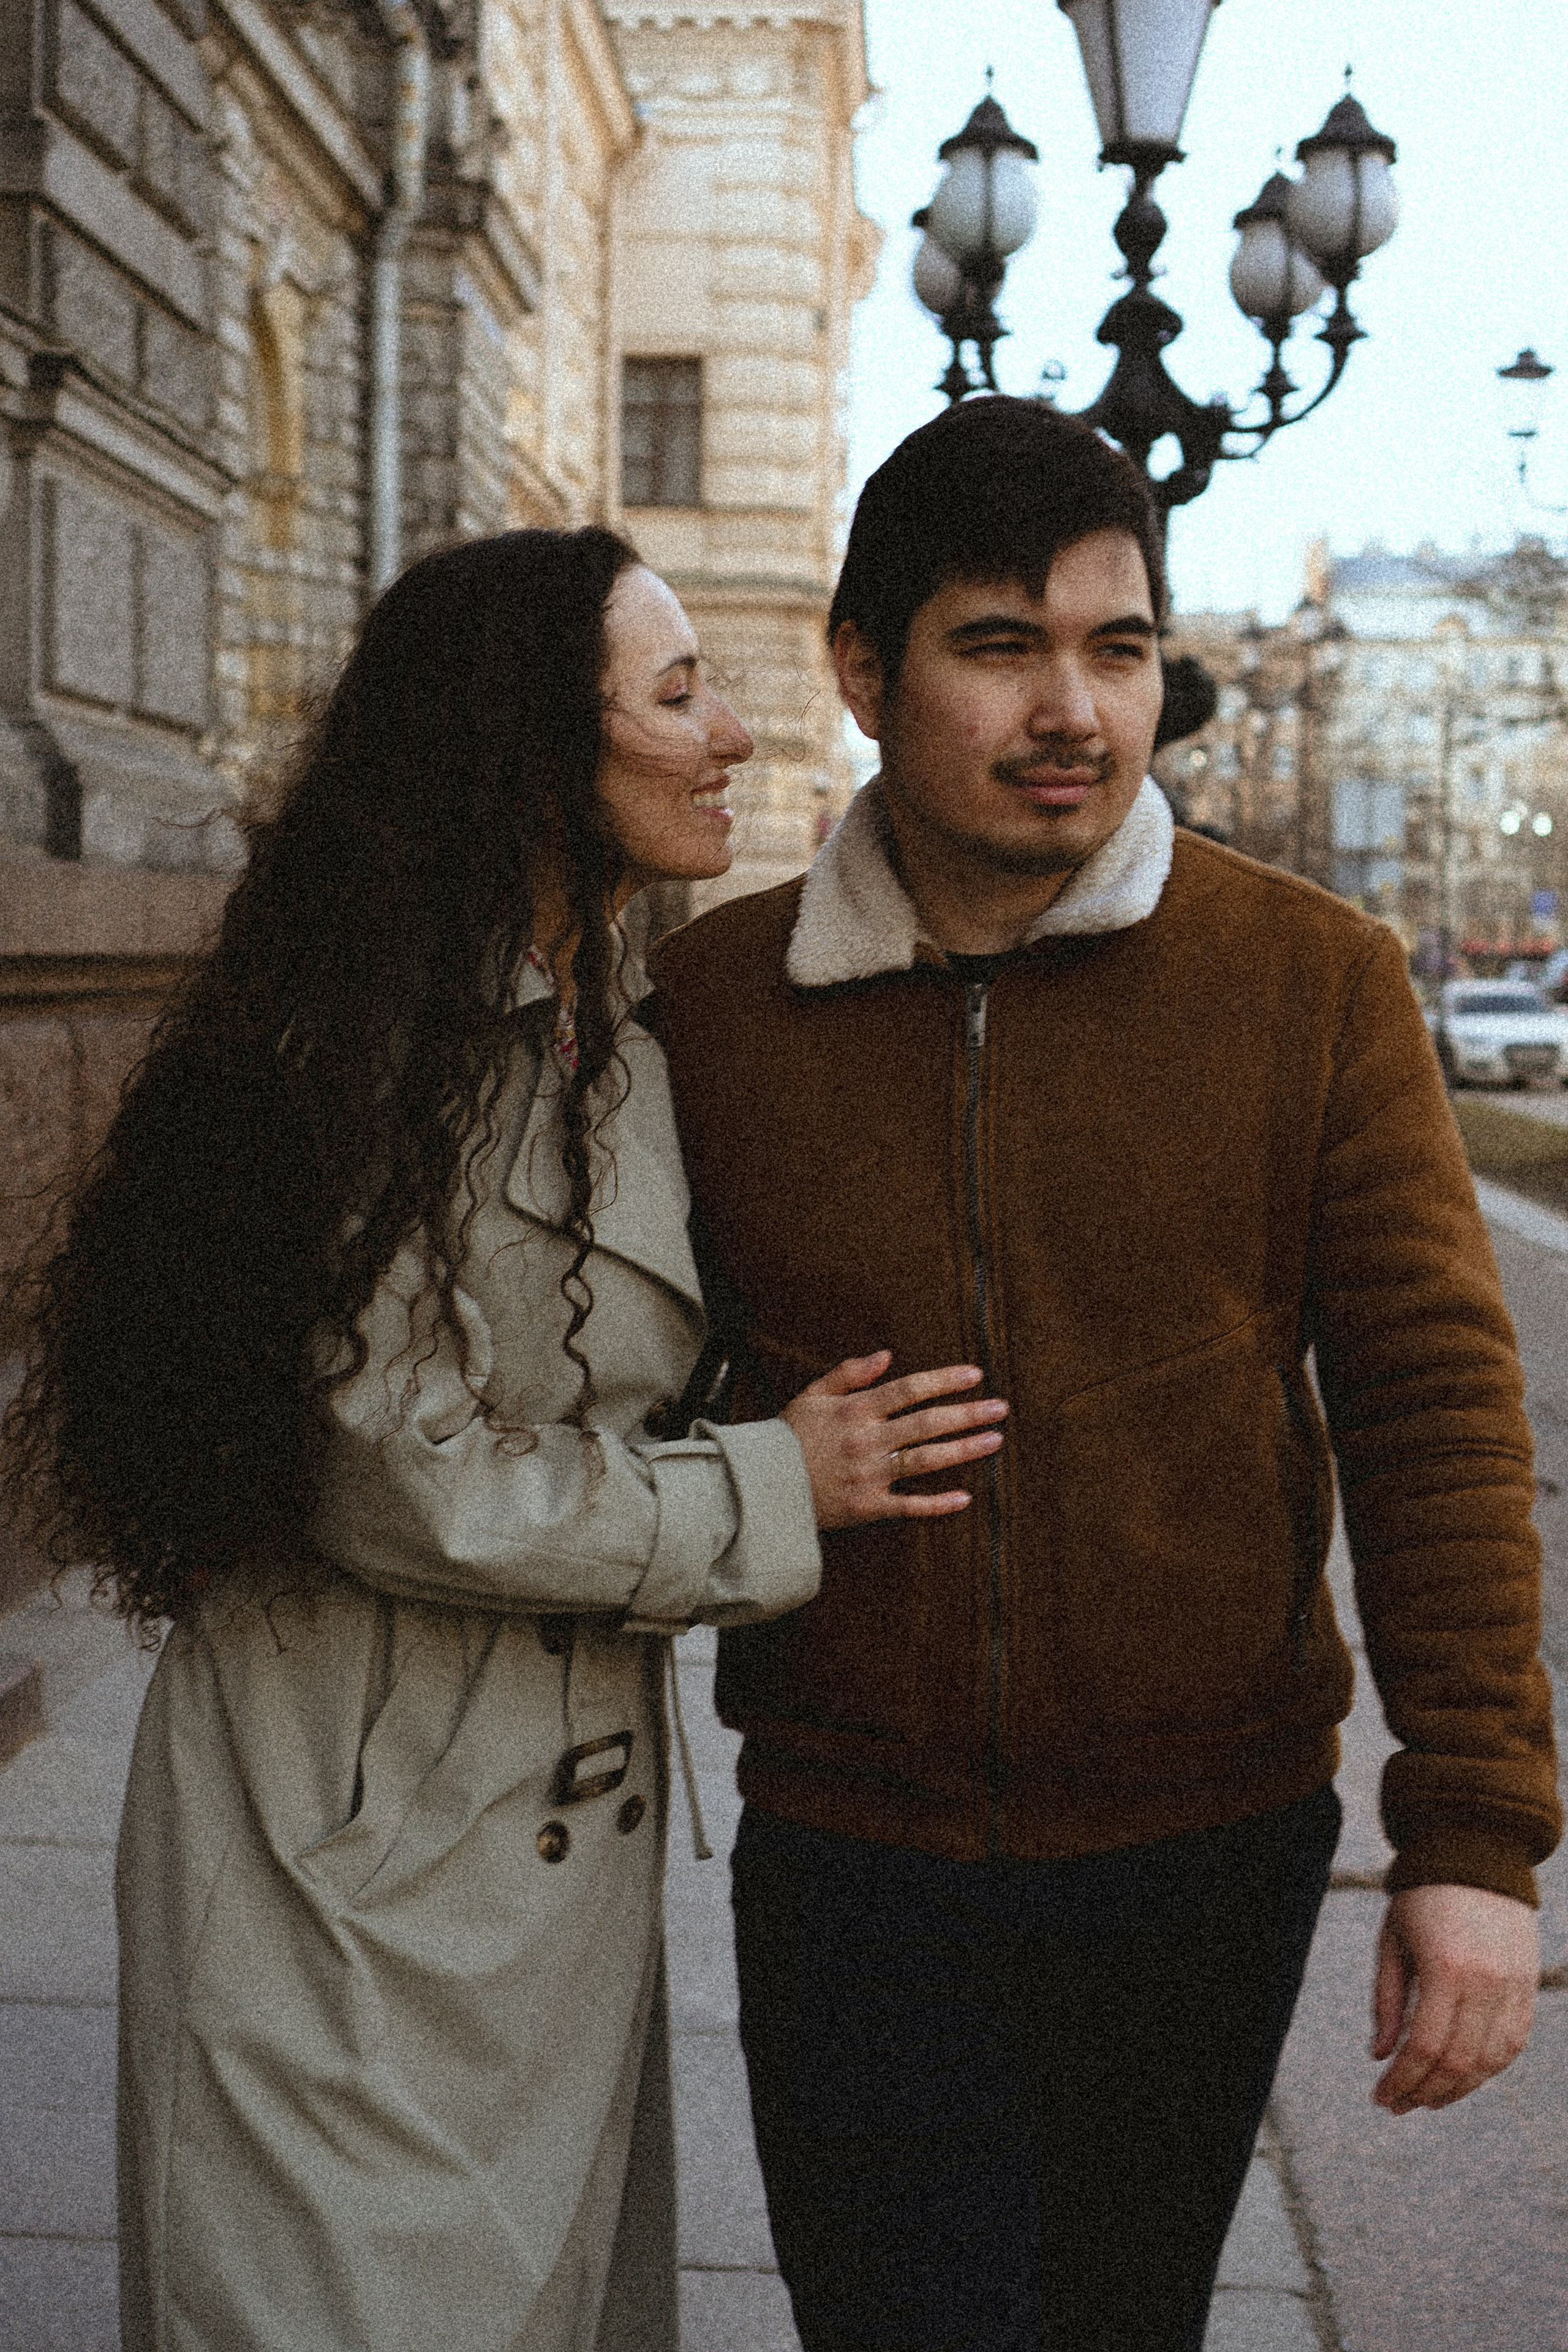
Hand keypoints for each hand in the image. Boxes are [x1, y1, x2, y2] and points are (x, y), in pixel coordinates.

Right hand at [781, 1350, 1005, 1530]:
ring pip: (925, 1461)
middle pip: (926, 1424)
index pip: (908, 1390)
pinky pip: (908, 1506)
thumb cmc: (787, 1438)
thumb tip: (885, 1355)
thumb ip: (848, 1373)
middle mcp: (867, 1441)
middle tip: (1001, 1407)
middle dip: (967, 1414)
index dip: (943, 1381)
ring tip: (995, 1440)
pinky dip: (936, 1504)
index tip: (974, 1375)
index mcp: (855, 1411)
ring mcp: (869, 1475)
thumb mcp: (811, 1396)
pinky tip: (964, 1498)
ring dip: (963, 1450)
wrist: (762, 1487)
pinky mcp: (867, 1507)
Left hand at [1370, 1883, 1537, 2112]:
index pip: (1426, 2047)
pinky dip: (1489, 2067)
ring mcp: (1513, 1985)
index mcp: (1446, 1968)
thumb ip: (1388, 2001)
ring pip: (1491, 2060)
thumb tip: (1380, 2056)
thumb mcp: (1392, 1941)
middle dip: (1426, 2092)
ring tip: (1428, 2097)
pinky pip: (1513, 2042)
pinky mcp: (1528, 1985)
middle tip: (1399, 2104)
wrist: (1476, 1850)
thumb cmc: (1421, 1896)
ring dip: (1459, 2088)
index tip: (1380, 2098)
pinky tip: (1464, 2076)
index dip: (1402, 2081)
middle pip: (1459, 2062)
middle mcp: (1486, 1982)